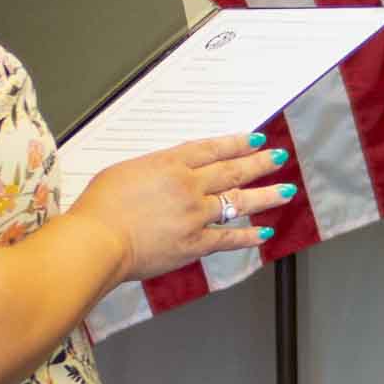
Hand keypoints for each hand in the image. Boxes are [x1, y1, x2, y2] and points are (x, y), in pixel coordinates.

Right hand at [73, 133, 292, 280]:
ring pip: (239, 202)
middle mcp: (189, 186)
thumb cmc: (99, 208)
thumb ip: (153, 169)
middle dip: (259, 163)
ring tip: (286, 190)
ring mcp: (195, 215)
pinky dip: (248, 236)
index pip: (213, 149)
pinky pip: (229, 238)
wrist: (97, 242)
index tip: (255, 139)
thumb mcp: (124, 171)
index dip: (237, 143)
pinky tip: (263, 233)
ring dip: (266, 196)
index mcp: (170, 164)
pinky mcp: (194, 244)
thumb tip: (168, 171)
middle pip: (232, 170)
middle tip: (278, 156)